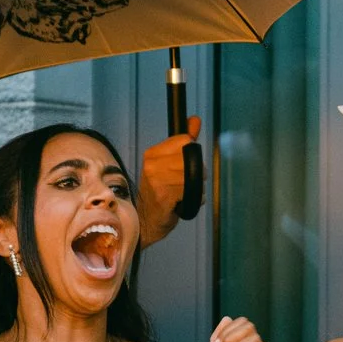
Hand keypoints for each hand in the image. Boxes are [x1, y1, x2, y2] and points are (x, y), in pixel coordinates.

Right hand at [137, 116, 198, 244]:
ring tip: (184, 194)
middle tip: (185, 185)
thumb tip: (195, 120)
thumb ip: (183, 142)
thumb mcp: (169, 164)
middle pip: (192, 158)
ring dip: (196, 188)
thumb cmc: (159, 194)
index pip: (184, 141)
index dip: (191, 156)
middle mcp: (152, 163)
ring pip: (193, 175)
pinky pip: (190, 190)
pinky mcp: (163, 194)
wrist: (145, 222)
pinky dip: (194, 198)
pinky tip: (183, 203)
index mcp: (153, 153)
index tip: (183, 168)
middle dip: (197, 174)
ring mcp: (156, 179)